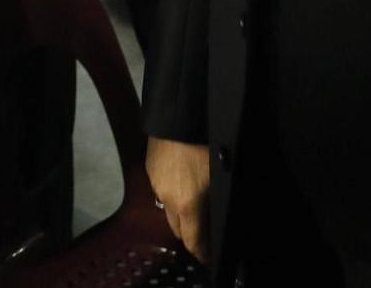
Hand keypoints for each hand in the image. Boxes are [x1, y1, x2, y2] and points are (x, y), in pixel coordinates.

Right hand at [146, 137, 210, 263]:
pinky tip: (182, 177)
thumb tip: (219, 209)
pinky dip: (172, 191)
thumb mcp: (220, 174)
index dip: (202, 252)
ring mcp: (157, 185)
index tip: (208, 254)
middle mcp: (169, 199)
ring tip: (194, 197)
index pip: (193, 241)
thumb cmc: (205, 142)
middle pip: (178, 229)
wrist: (178, 116)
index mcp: (188, 204)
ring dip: (180, 210)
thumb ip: (217, 200)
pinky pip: (162, 189)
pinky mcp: (151, 170)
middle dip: (190, 232)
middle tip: (204, 226)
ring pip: (168, 209)